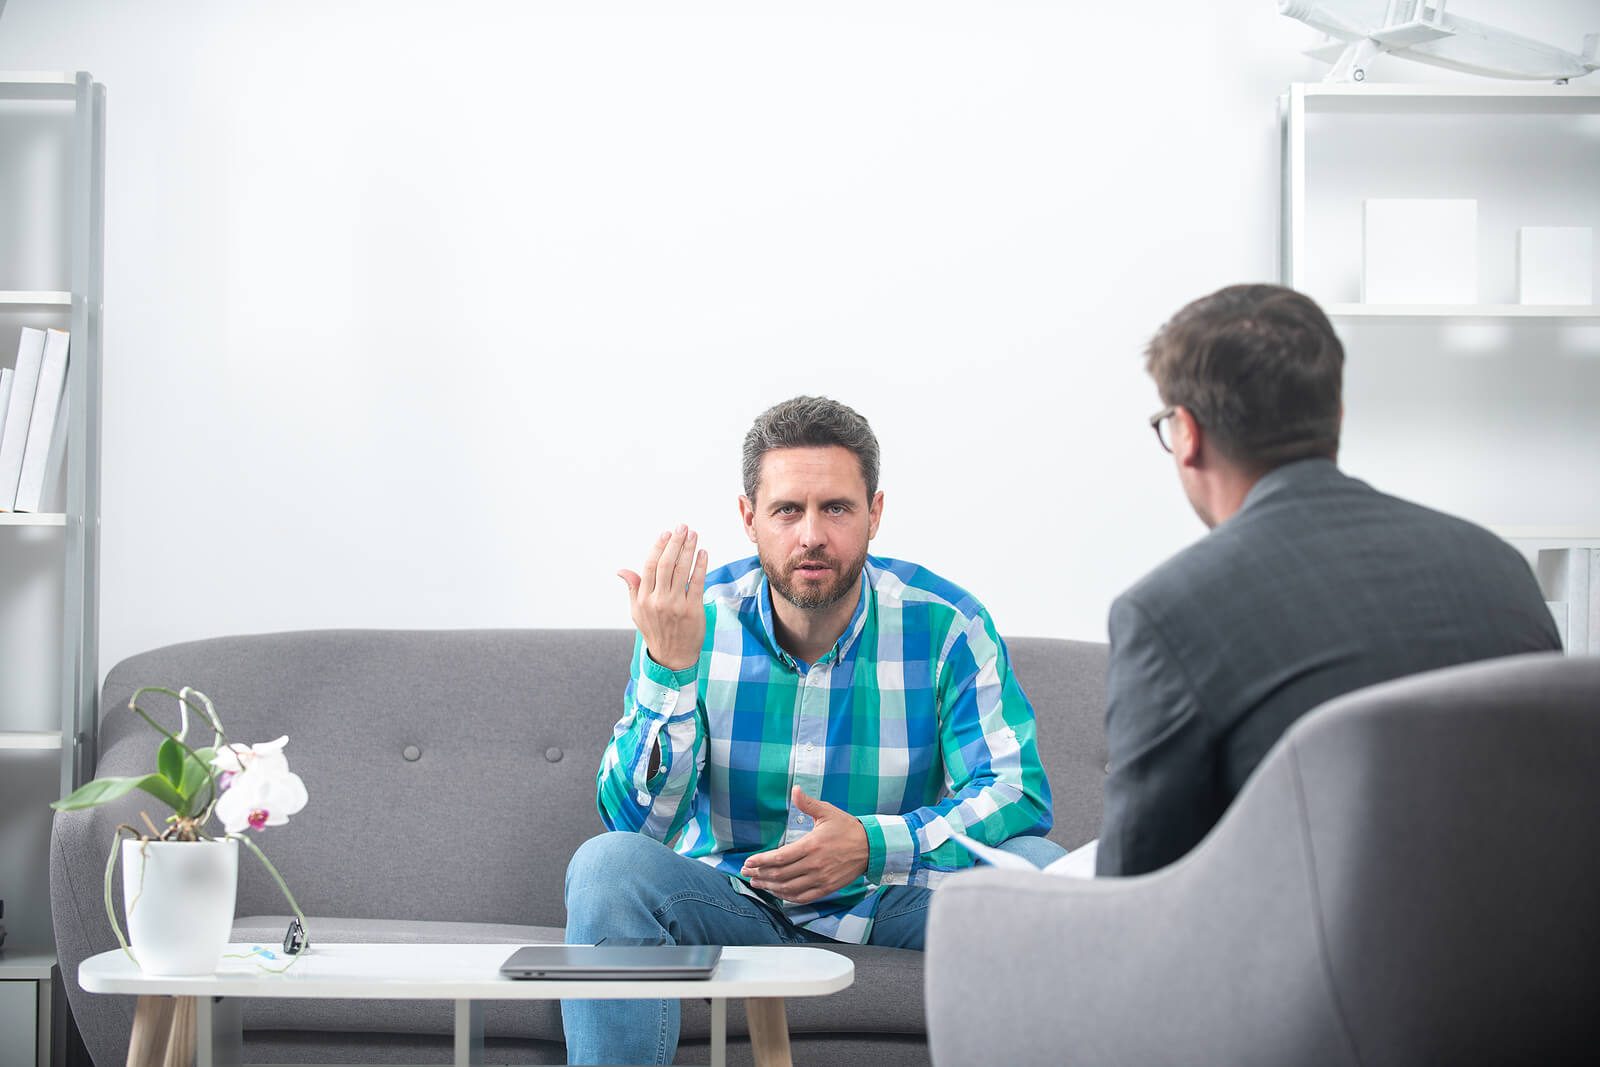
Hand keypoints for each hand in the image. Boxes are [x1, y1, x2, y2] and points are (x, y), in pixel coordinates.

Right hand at [618, 525, 708, 672]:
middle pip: (666, 564)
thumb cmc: (655, 632)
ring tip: (693, 535)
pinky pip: (697, 583)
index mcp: (643, 599)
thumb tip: (622, 570)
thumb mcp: (637, 612)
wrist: (672, 658)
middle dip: (675, 543)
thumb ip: (633, 589)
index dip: (658, 548)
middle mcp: (658, 600)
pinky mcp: (693, 610)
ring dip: (689, 549)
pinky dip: (700, 566)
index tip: (666, 534)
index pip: (650, 566)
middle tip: (682, 527)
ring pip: (682, 570)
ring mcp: (676, 605)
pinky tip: (703, 553)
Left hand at [741, 787, 867, 903]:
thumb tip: (795, 789)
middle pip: (780, 874)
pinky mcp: (827, 888)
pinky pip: (802, 897)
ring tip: (757, 884)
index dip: (761, 862)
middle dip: (760, 875)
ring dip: (770, 887)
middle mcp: (815, 865)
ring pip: (789, 888)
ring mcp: (821, 879)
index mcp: (812, 845)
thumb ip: (808, 804)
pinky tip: (777, 892)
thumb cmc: (847, 828)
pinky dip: (787, 897)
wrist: (871, 847)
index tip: (748, 862)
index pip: (779, 858)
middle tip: (746, 873)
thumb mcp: (827, 812)